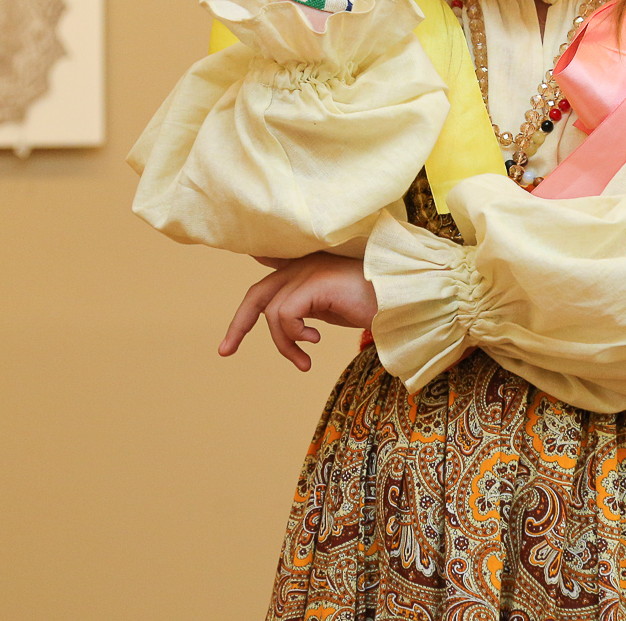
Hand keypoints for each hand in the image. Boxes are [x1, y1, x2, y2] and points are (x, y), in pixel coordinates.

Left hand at [219, 252, 377, 370]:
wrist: (400, 300)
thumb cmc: (372, 304)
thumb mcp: (330, 307)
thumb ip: (307, 307)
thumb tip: (286, 323)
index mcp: (305, 270)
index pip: (265, 283)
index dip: (245, 309)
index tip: (228, 340)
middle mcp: (302, 265)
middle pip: (256, 295)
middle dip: (238, 325)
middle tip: (225, 351)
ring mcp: (308, 270)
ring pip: (272, 313)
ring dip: (284, 344)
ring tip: (304, 359)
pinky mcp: (315, 282)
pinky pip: (284, 315)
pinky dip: (293, 335)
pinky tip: (315, 340)